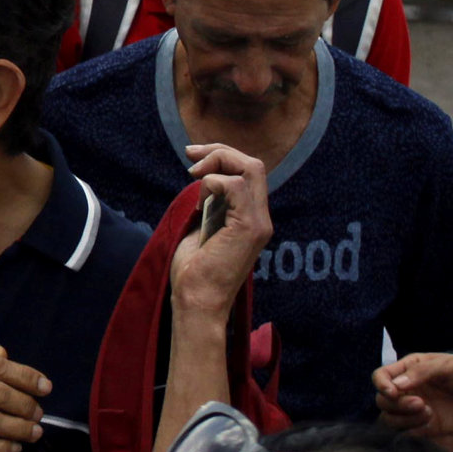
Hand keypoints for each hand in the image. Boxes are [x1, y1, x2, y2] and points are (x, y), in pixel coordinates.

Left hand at [170, 143, 271, 313]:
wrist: (197, 300)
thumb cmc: (193, 271)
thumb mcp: (200, 227)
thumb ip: (208, 204)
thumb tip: (201, 179)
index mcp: (251, 217)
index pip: (249, 172)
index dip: (222, 155)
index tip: (193, 156)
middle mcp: (261, 218)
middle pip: (254, 164)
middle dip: (220, 151)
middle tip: (191, 156)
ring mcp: (259, 223)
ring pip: (250, 168)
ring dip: (216, 163)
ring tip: (193, 178)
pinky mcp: (248, 228)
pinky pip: (235, 186)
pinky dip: (213, 183)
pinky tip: (200, 201)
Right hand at [372, 351, 452, 442]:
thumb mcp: (447, 366)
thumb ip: (421, 372)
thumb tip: (395, 387)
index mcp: (408, 370)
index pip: (380, 377)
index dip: (381, 385)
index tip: (394, 392)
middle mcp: (406, 390)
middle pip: (382, 401)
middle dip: (397, 404)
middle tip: (421, 403)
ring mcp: (412, 410)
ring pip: (389, 419)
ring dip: (404, 418)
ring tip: (429, 412)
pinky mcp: (422, 427)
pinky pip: (404, 432)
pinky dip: (412, 429)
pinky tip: (431, 421)